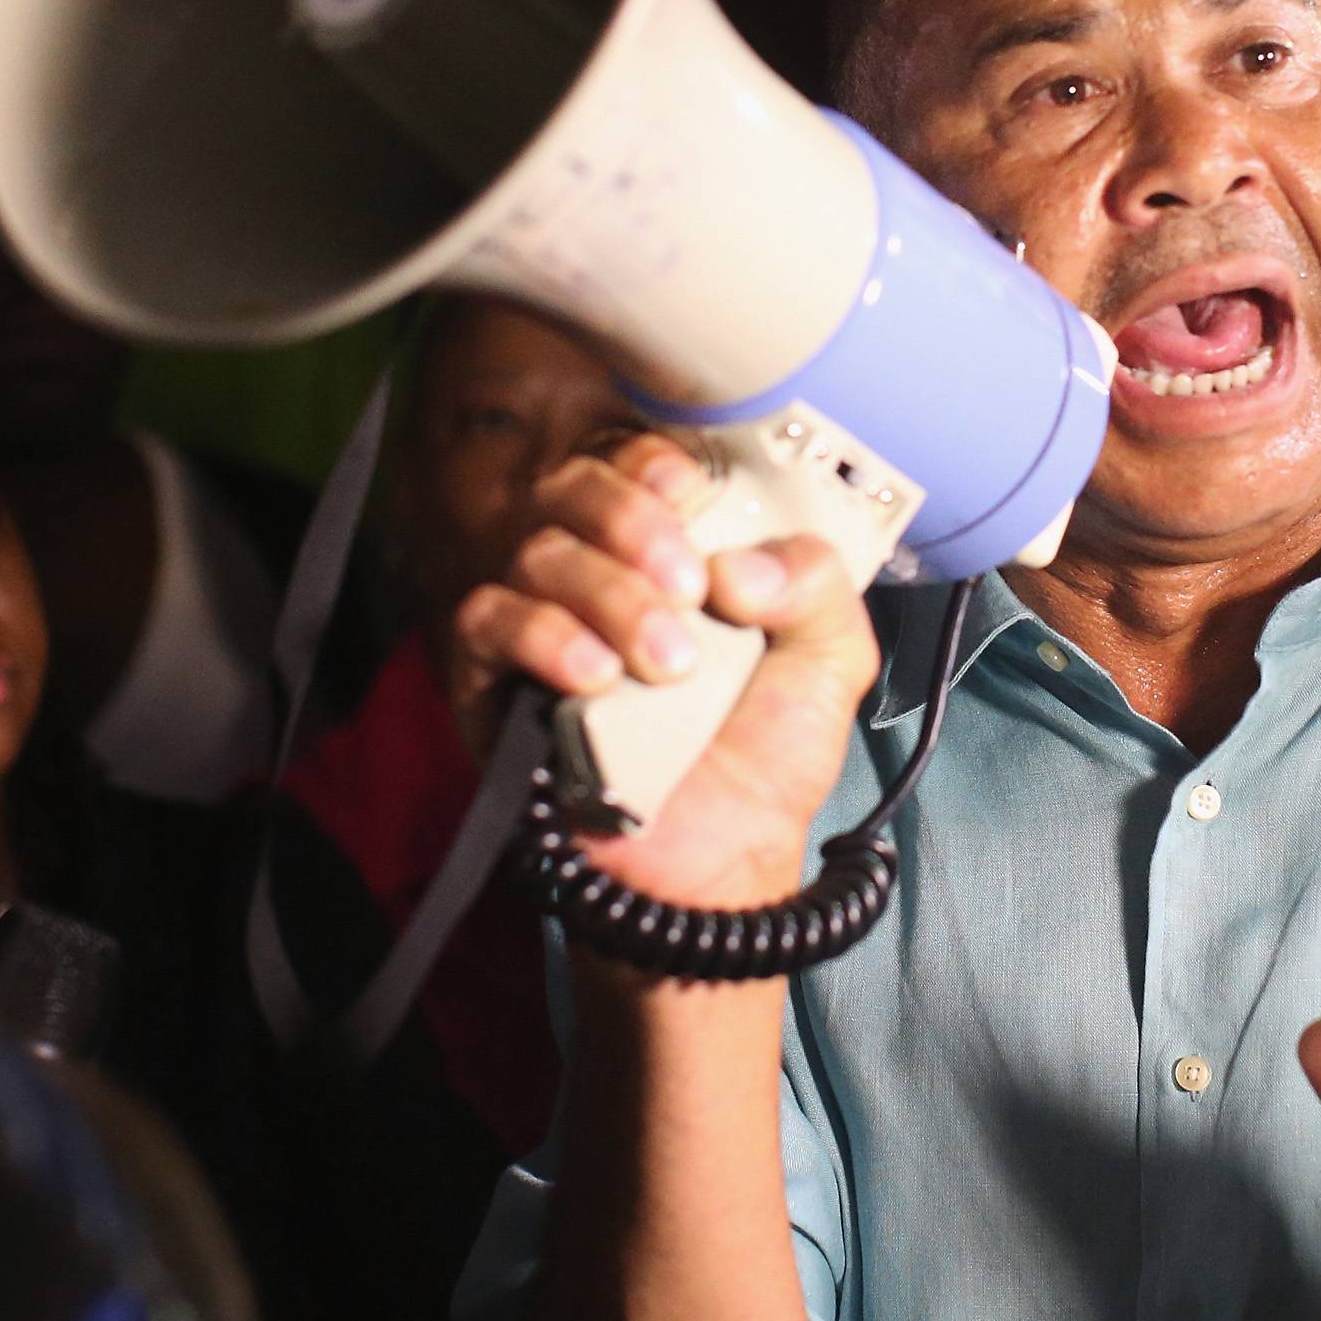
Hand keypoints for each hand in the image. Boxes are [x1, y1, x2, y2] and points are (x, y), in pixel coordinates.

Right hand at [452, 433, 880, 916]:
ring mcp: (541, 623)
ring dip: (609, 594)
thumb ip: (814, 584)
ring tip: (672, 664)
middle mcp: (598, 572)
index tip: (692, 495)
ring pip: (537, 553)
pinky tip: (597, 675)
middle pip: (572, 489)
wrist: (725, 857)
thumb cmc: (767, 748)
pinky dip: (543, 635)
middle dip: (631, 521)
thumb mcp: (832, 655)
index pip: (633, 463)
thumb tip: (738, 566)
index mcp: (672, 549)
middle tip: (689, 587)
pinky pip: (488, 622)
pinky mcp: (493, 684)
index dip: (652, 463)